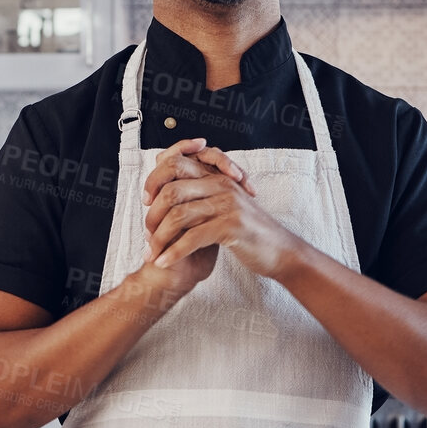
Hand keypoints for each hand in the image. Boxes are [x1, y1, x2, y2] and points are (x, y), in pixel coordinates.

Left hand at [144, 146, 303, 280]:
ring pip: (179, 215)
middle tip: (146, 235)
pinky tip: (164, 263)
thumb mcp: (224, 208)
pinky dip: (174, 252)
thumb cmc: (248, 233)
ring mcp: (228, 204)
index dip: (154, 182)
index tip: (145, 203)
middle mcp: (221, 185)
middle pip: (172, 190)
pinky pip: (193, 237)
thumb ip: (201, 197)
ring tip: (151, 254)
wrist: (280, 251)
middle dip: (153, 215)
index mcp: (217, 176)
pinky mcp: (232, 225)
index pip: (175, 164)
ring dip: (160, 238)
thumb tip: (165, 198)